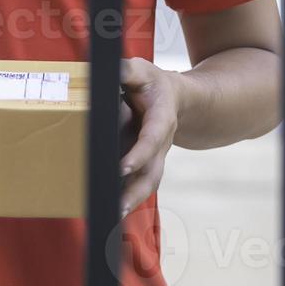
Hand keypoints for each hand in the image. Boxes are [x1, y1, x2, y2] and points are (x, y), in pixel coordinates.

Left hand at [118, 57, 179, 217]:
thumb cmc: (153, 84)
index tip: (123, 167)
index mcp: (162, 119)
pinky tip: (109, 210)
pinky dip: (126, 197)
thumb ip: (127, 70)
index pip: (152, 139)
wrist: (175, 98)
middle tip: (117, 207)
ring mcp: (155, 157)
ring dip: (131, 201)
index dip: (140, 154)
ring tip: (111, 217)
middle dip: (136, 191)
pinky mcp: (145, 165)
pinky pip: (138, 184)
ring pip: (147, 183)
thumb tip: (109, 69)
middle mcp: (161, 143)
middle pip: (153, 172)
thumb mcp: (142, 71)